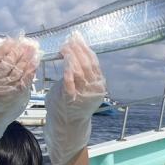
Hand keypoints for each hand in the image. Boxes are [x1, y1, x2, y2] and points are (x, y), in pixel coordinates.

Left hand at [44, 32, 106, 164]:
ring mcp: (84, 95)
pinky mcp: (71, 99)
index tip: (77, 38)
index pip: (93, 62)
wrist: (68, 127)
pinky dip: (68, 70)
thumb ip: (81, 73)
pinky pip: (70, 82)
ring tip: (64, 47)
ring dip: (71, 56)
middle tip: (69, 40)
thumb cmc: (72, 104)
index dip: (85, 48)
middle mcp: (94, 89)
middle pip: (87, 64)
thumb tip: (75, 51)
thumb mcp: (81, 87)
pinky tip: (64, 60)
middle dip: (78, 49)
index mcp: (99, 84)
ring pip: (80, 70)